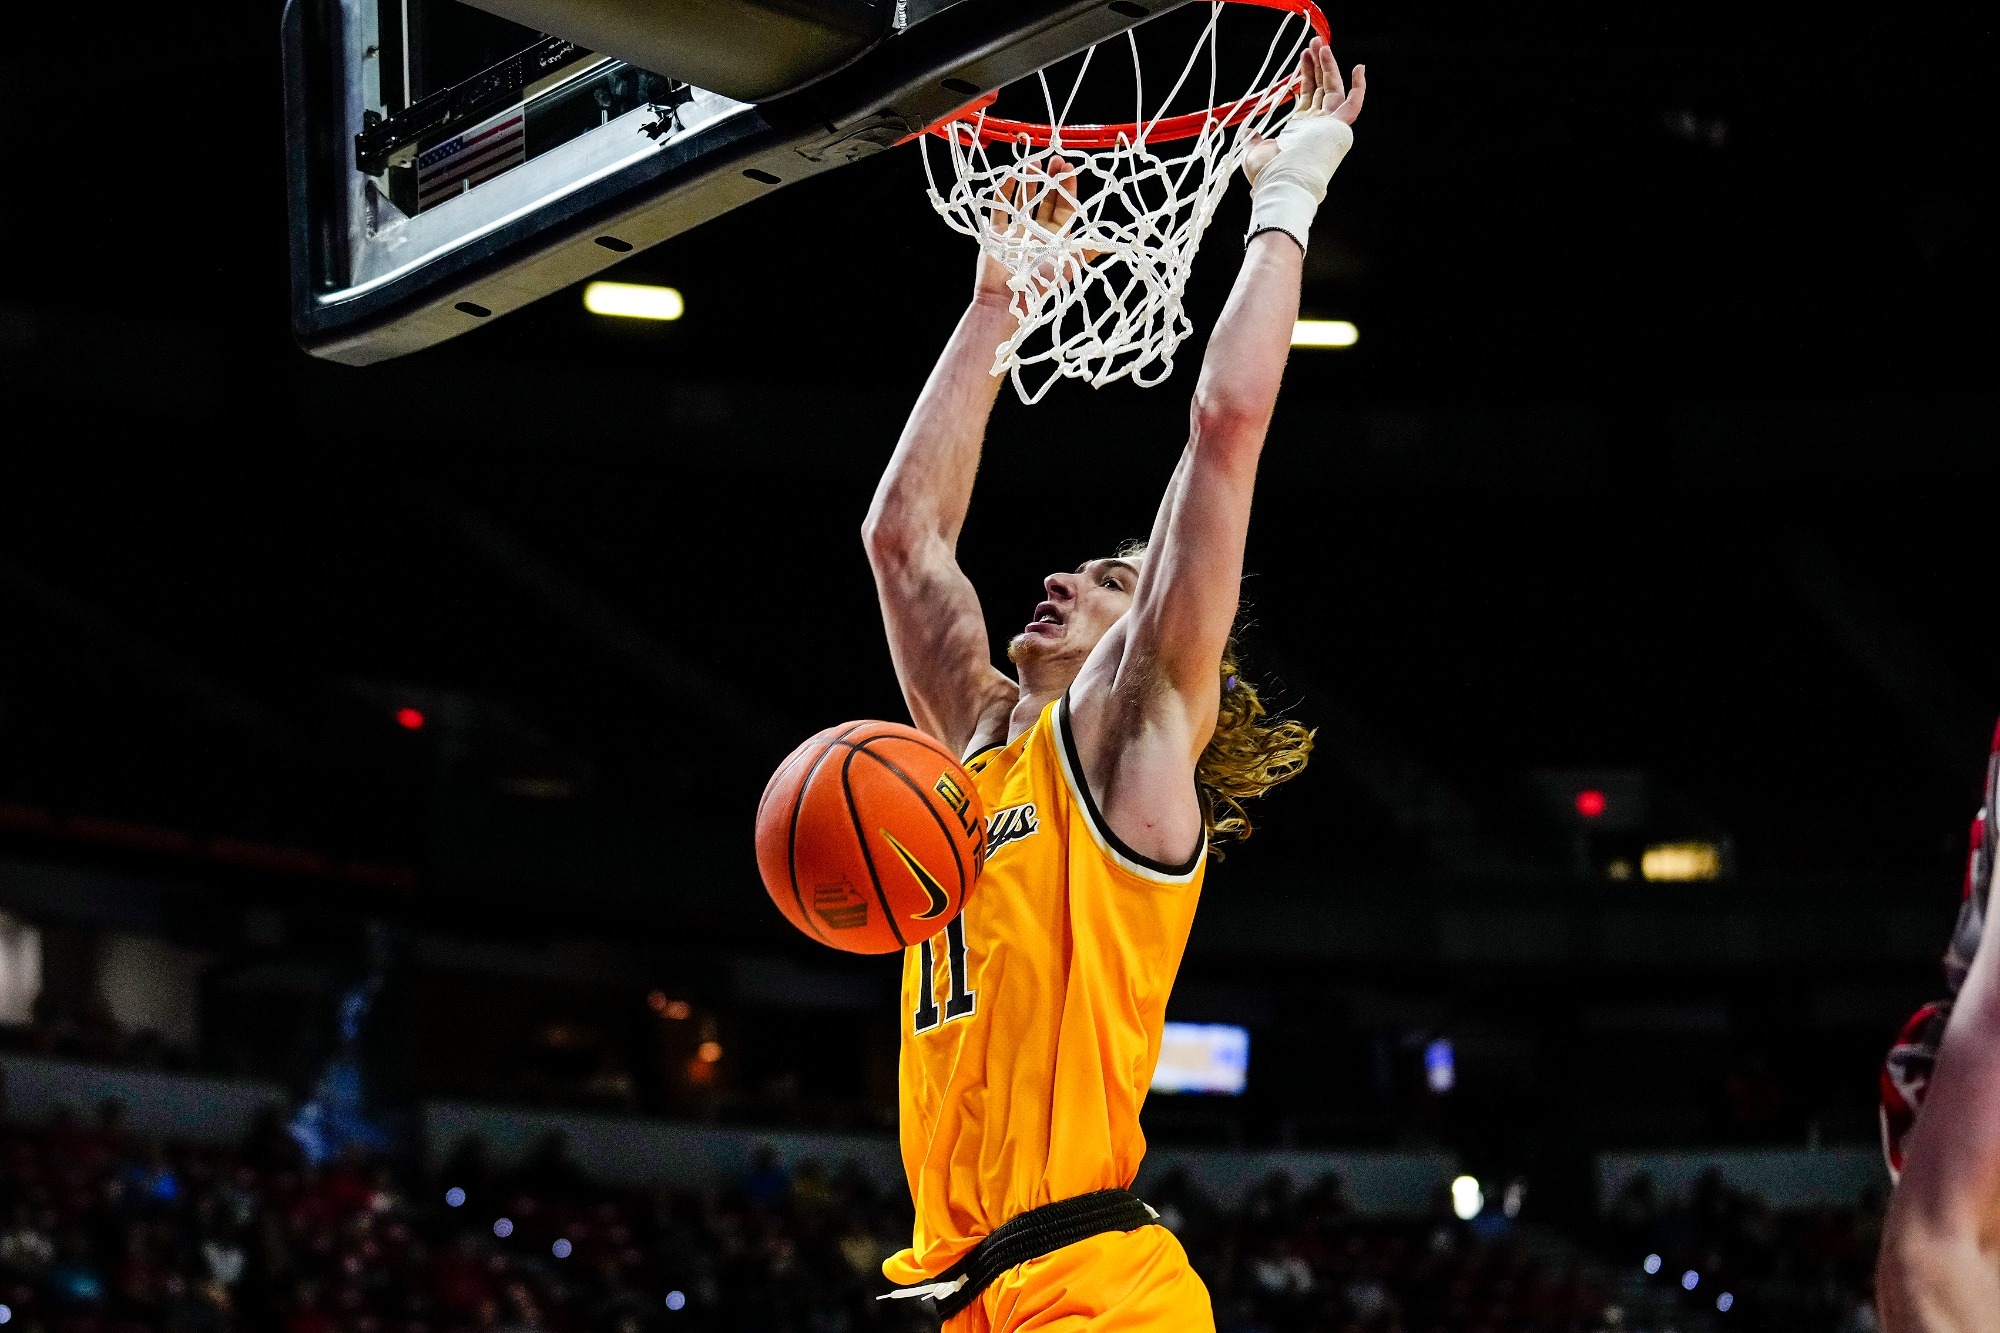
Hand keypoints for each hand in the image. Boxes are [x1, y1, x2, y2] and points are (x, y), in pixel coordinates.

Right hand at [973, 156, 1090, 302]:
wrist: (1007, 299)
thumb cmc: (1040, 283)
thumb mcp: (1067, 264)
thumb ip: (1085, 250)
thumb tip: (1110, 244)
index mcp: (1056, 238)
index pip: (1065, 208)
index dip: (1068, 189)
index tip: (1069, 169)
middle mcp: (1038, 232)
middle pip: (1045, 200)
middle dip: (1051, 180)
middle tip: (1055, 159)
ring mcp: (1016, 231)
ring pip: (1023, 200)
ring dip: (1029, 181)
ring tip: (1034, 161)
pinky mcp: (997, 233)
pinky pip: (1000, 208)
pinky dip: (1003, 192)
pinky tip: (1008, 175)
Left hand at [1244, 39, 1364, 186]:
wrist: (1279, 183)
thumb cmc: (1267, 173)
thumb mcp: (1253, 151)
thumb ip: (1252, 139)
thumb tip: (1249, 132)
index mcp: (1300, 130)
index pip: (1307, 95)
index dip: (1306, 75)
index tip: (1301, 56)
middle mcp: (1316, 126)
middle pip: (1321, 88)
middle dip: (1317, 64)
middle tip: (1313, 42)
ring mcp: (1328, 126)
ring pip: (1334, 89)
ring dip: (1329, 66)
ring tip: (1320, 44)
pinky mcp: (1338, 128)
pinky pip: (1354, 105)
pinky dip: (1359, 87)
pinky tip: (1359, 68)